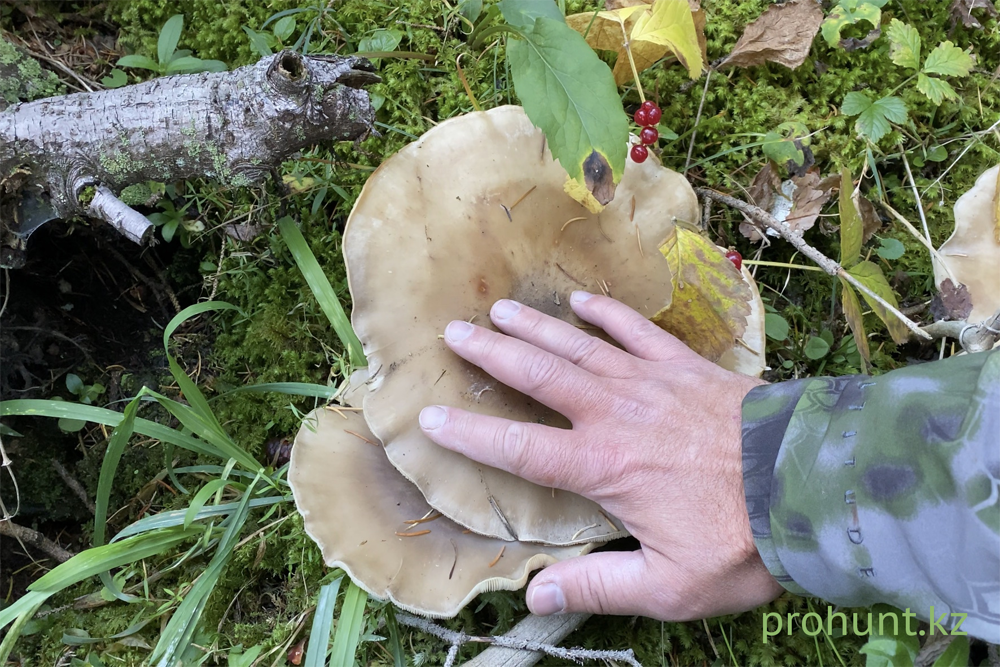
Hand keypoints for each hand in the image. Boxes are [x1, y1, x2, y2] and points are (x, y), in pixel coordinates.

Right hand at [418, 291, 783, 619]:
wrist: (813, 484)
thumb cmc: (743, 541)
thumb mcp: (671, 585)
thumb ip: (600, 587)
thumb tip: (536, 598)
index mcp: (604, 468)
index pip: (520, 449)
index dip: (471, 433)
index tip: (430, 416)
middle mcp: (616, 414)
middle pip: (540, 376)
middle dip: (492, 354)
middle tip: (453, 331)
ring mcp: (651, 382)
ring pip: (579, 346)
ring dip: (535, 326)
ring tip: (498, 307)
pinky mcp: (686, 367)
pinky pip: (637, 330)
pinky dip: (607, 314)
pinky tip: (583, 301)